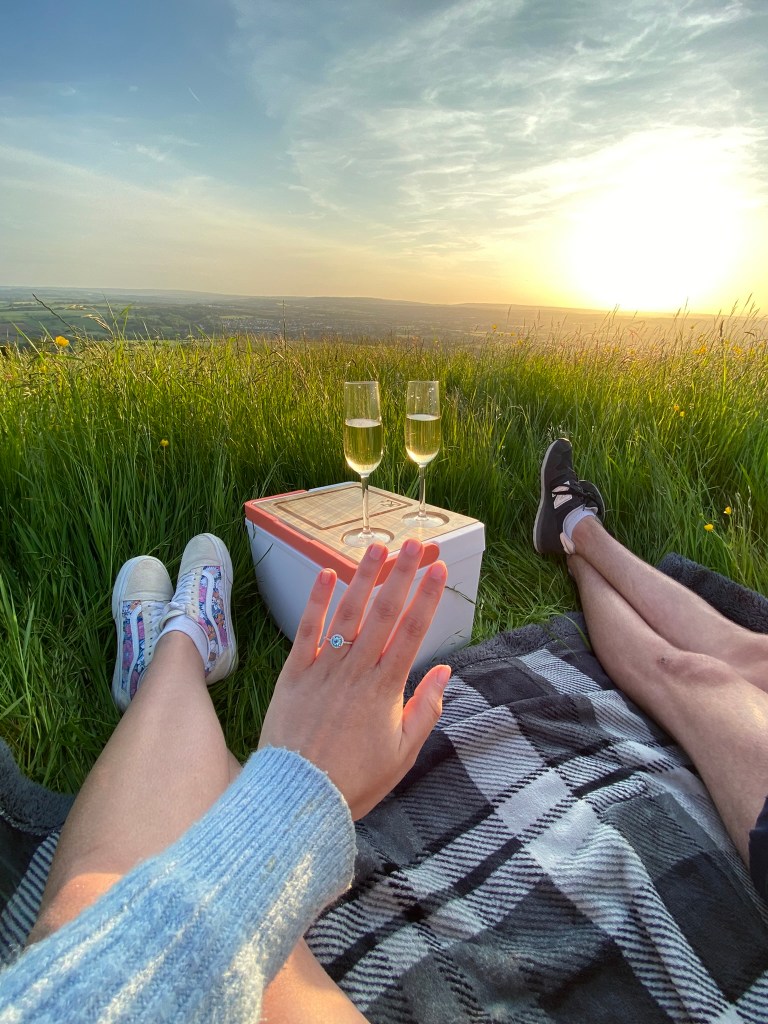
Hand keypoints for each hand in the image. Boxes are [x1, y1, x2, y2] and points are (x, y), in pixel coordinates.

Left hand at [258, 538, 450, 818]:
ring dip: (363, 578)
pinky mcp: (294, 673)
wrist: (298, 797)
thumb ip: (424, 709)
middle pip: (383, 613)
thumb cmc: (354, 780)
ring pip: (347, 613)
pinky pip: (307, 630)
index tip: (439, 570)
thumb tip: (444, 672)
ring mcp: (323, 668)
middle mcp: (355, 670)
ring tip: (376, 548)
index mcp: (385, 689)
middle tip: (414, 544)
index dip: (427, 598)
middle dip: (401, 575)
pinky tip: (326, 574)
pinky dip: (316, 601)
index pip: (411, 632)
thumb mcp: (402, 754)